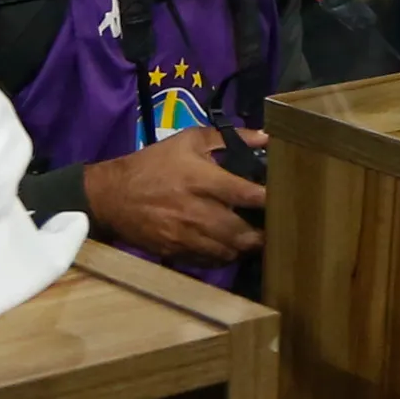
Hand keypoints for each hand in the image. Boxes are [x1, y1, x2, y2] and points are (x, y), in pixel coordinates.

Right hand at [80, 125, 266, 267]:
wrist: (112, 196)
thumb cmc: (154, 164)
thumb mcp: (188, 141)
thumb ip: (228, 137)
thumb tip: (266, 137)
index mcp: (201, 180)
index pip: (245, 194)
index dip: (269, 200)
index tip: (287, 200)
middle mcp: (196, 211)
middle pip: (240, 232)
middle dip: (262, 234)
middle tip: (277, 229)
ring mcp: (184, 235)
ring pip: (227, 251)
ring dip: (245, 248)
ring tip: (257, 240)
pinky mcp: (175, 251)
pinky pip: (208, 261)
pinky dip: (224, 257)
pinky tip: (232, 248)